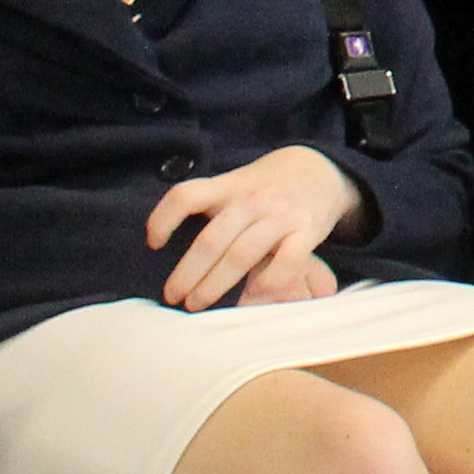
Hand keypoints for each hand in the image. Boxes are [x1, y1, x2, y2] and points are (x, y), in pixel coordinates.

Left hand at [146, 145, 362, 309]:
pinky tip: (250, 297)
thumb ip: (212, 210)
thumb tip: (175, 255)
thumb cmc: (266, 186)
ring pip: (241, 254)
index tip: (153, 243)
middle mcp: (251, 199)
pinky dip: (266, 283)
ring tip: (197, 304)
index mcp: (227, 186)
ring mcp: (279, 214)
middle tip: (173, 296)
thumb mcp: (236, 185)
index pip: (186, 196)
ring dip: (214, 284)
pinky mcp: (307, 230)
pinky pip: (285, 262)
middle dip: (187, 274)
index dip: (163, 218)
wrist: (320, 169)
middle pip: (211, 239)